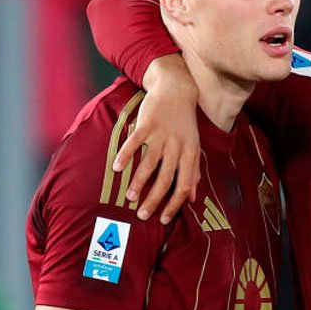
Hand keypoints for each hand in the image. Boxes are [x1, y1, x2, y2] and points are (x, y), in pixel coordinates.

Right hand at [114, 54, 201, 223]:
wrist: (177, 90)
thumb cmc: (185, 123)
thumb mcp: (193, 146)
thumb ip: (193, 172)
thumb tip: (193, 197)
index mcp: (190, 154)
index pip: (184, 185)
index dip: (174, 204)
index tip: (163, 219)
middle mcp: (177, 146)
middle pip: (166, 179)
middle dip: (154, 200)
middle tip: (142, 215)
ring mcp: (161, 135)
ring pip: (149, 164)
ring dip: (139, 182)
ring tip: (130, 197)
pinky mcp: (147, 124)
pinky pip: (135, 143)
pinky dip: (125, 156)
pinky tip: (116, 168)